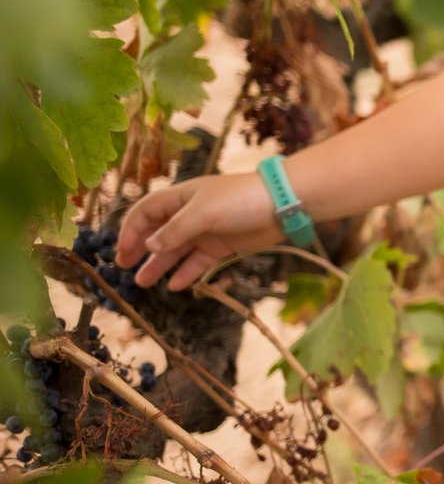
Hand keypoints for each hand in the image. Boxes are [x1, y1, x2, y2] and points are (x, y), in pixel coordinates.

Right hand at [116, 172, 282, 290]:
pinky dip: (187, 272)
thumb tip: (149, 247)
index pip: (145, 212)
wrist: (282, 205)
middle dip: (140, 249)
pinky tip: (175, 286)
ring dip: (160, 265)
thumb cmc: (240, 200)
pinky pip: (198, 261)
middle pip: (157, 232)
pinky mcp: (222, 245)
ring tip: (143, 282)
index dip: (130, 230)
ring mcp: (206, 230)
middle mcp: (190, 213)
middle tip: (125, 268)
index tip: (121, 252)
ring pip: (176, 250)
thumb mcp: (202, 213)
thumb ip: (174, 231)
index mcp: (180, 197)